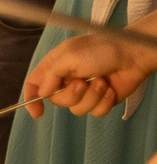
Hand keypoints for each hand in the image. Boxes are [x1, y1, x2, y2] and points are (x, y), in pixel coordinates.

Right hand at [22, 29, 156, 117]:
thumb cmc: (100, 50)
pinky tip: (110, 90)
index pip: (35, 84)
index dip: (31, 98)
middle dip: (71, 95)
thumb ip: (51, 75)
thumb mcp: (69, 56)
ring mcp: (84, 92)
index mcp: (55, 66)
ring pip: (77, 109)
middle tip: (83, 82)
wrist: (133, 56)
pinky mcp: (100, 100)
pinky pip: (95, 113)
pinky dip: (103, 103)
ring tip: (102, 82)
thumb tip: (42, 93)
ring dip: (91, 97)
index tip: (37, 112)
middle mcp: (67, 80)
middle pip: (57, 101)